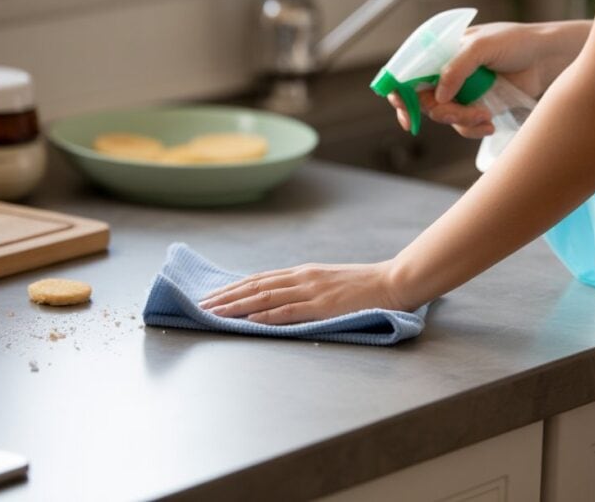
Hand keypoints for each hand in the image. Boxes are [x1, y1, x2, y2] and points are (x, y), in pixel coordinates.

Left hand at [199, 261, 408, 324]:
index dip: (233, 287)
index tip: (212, 296)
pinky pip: (290, 311)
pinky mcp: (323, 306)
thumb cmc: (364, 287)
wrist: (393, 282)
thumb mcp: (328, 283)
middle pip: (255, 286)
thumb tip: (281, 299)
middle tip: (201, 306)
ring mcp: (312, 291)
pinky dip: (266, 315)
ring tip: (215, 313)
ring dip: (237, 306)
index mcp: (303, 273)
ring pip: (265, 297)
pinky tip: (250, 320)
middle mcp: (302, 278)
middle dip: (226, 297)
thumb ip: (305, 289)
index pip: (259, 279)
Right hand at [387, 20, 589, 137]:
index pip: (407, 71)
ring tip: (485, 116)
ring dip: (462, 121)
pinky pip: (462, 125)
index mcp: (440, 51)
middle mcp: (445, 71)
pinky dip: (473, 128)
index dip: (400, 92)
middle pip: (423, 100)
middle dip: (441, 111)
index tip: (405, 111)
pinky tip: (490, 123)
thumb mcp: (482, 47)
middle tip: (458, 114)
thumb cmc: (516, 42)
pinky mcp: (474, 107)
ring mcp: (459, 90)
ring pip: (443, 116)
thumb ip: (456, 68)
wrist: (546, 59)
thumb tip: (437, 96)